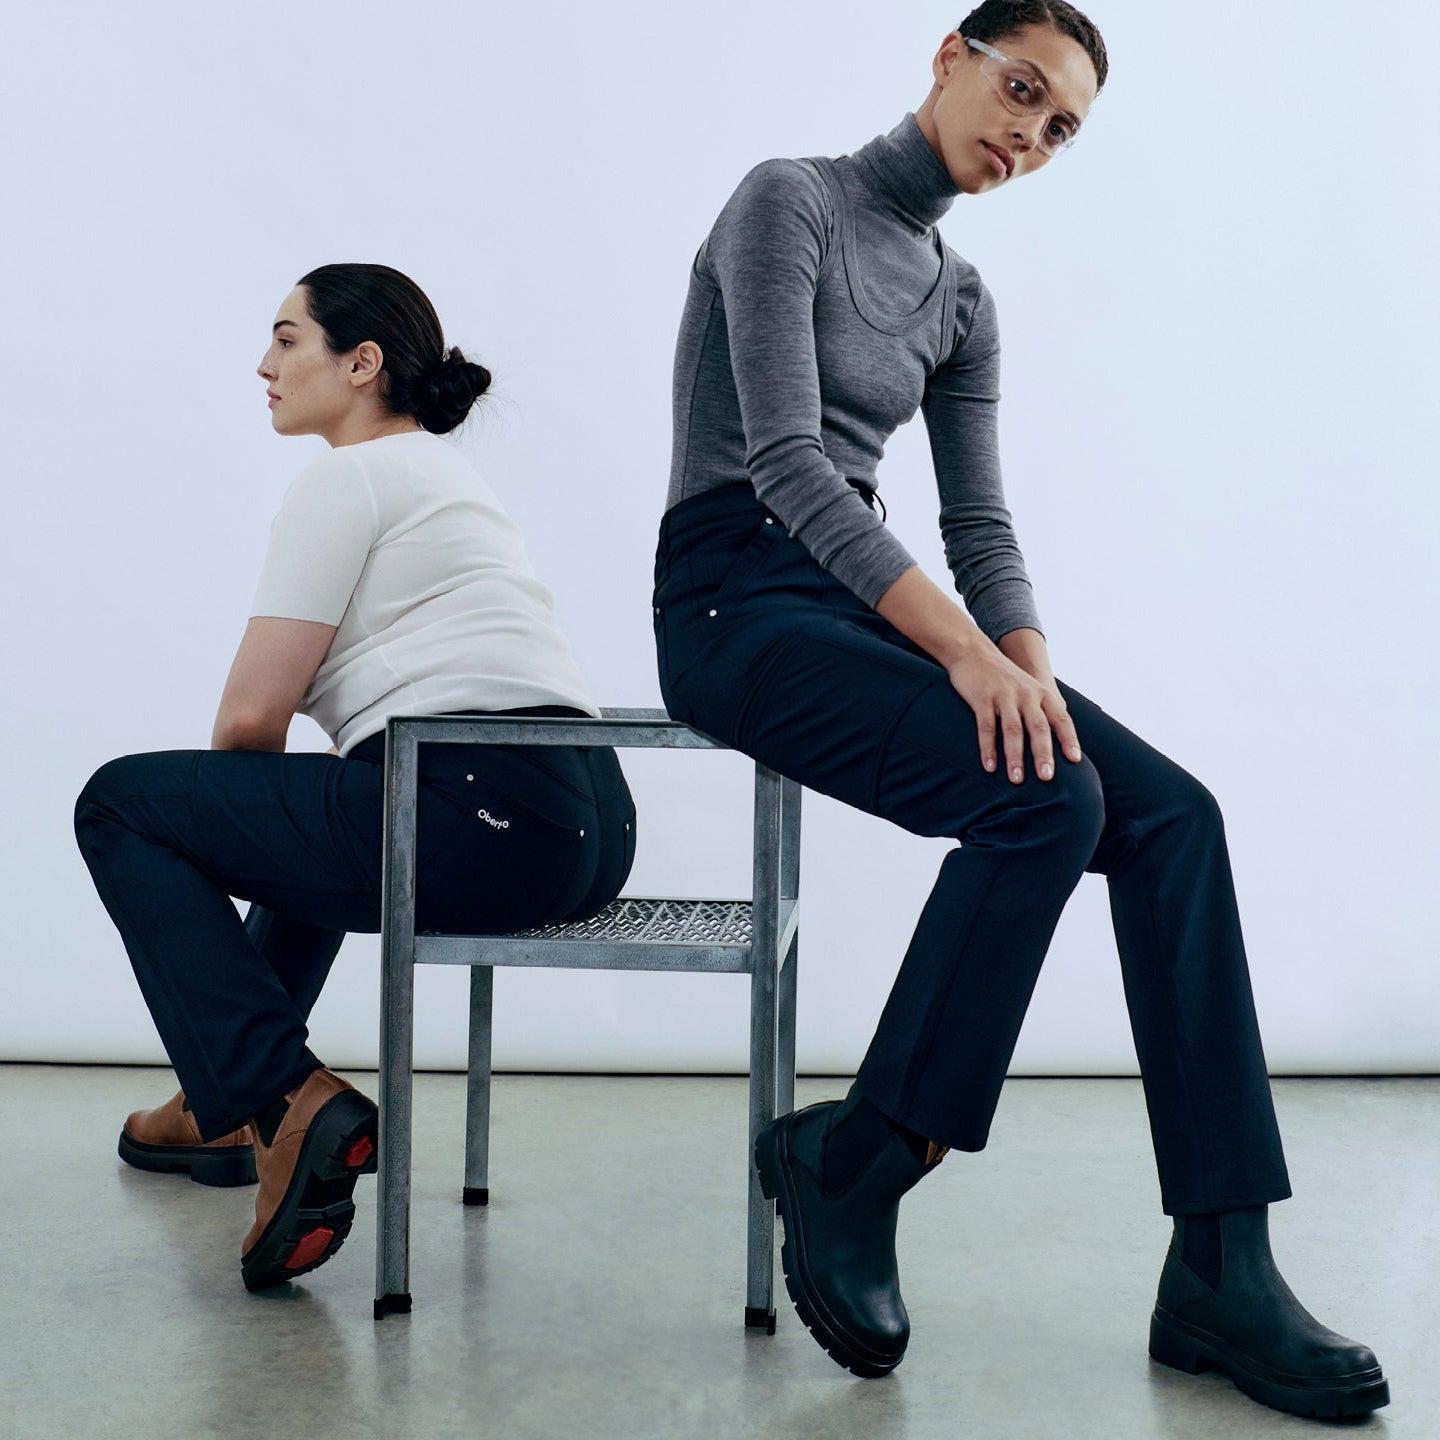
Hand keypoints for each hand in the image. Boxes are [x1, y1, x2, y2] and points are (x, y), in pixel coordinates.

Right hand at [946, 643, 1082, 783]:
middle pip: (1038, 727)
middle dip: (1043, 753)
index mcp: (1042, 694)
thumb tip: (1055, 745)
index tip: (1075, 760)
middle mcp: (1026, 694)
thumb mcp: (1028, 689)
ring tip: (1016, 779)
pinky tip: (989, 766)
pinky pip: (986, 726)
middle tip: (1046, 777)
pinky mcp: (982, 697)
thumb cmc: (1004, 678)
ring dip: (1015, 756)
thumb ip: (1041, 712)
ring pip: (1013, 729)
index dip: (1069, 739)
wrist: (973, 651)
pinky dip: (988, 747)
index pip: (1061, 719)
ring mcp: (1004, 695)